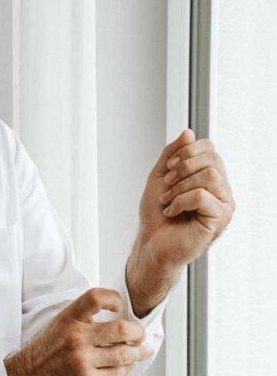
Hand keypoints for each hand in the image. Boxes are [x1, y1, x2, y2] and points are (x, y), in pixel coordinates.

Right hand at [3, 288, 154, 375]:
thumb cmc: (44, 352)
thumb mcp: (58, 325)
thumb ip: (83, 319)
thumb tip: (115, 315)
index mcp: (68, 320)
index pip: (96, 298)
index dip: (114, 299)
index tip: (120, 306)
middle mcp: (76, 338)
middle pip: (121, 329)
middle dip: (138, 332)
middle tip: (141, 334)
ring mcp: (83, 361)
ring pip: (124, 354)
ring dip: (139, 352)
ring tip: (143, 350)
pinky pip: (117, 373)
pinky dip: (126, 368)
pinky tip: (127, 365)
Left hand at [137, 128, 234, 272]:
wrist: (151, 242)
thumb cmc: (157, 214)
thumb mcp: (160, 176)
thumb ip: (173, 153)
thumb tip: (189, 132)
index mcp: (210, 176)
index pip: (209, 148)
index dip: (185, 153)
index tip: (168, 170)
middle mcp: (221, 188)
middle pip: (212, 158)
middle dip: (182, 169)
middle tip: (166, 187)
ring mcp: (224, 203)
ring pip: (210, 175)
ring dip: (180, 187)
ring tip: (168, 201)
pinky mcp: (220, 219)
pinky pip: (203, 196)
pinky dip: (181, 201)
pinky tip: (172, 212)